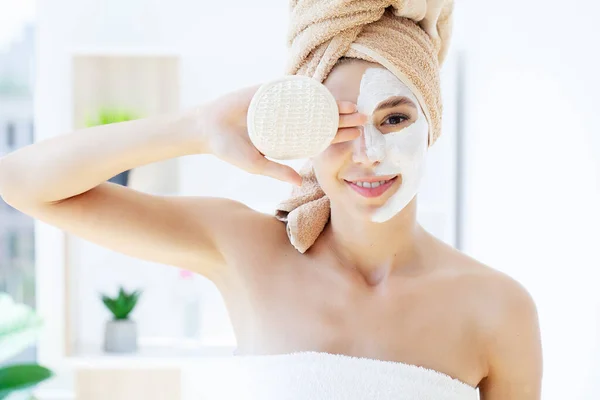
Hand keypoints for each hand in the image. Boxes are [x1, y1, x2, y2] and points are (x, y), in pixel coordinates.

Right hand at [197, 84, 366, 185]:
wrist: (207, 127)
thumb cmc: (230, 149)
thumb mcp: (255, 164)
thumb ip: (277, 170)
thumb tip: (299, 182)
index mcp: (289, 140)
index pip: (320, 137)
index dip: (339, 136)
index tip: (357, 135)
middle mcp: (288, 121)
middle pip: (321, 118)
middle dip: (342, 118)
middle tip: (364, 117)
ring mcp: (280, 105)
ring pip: (312, 103)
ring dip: (332, 103)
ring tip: (351, 105)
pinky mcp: (269, 91)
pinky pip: (292, 88)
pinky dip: (308, 88)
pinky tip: (326, 90)